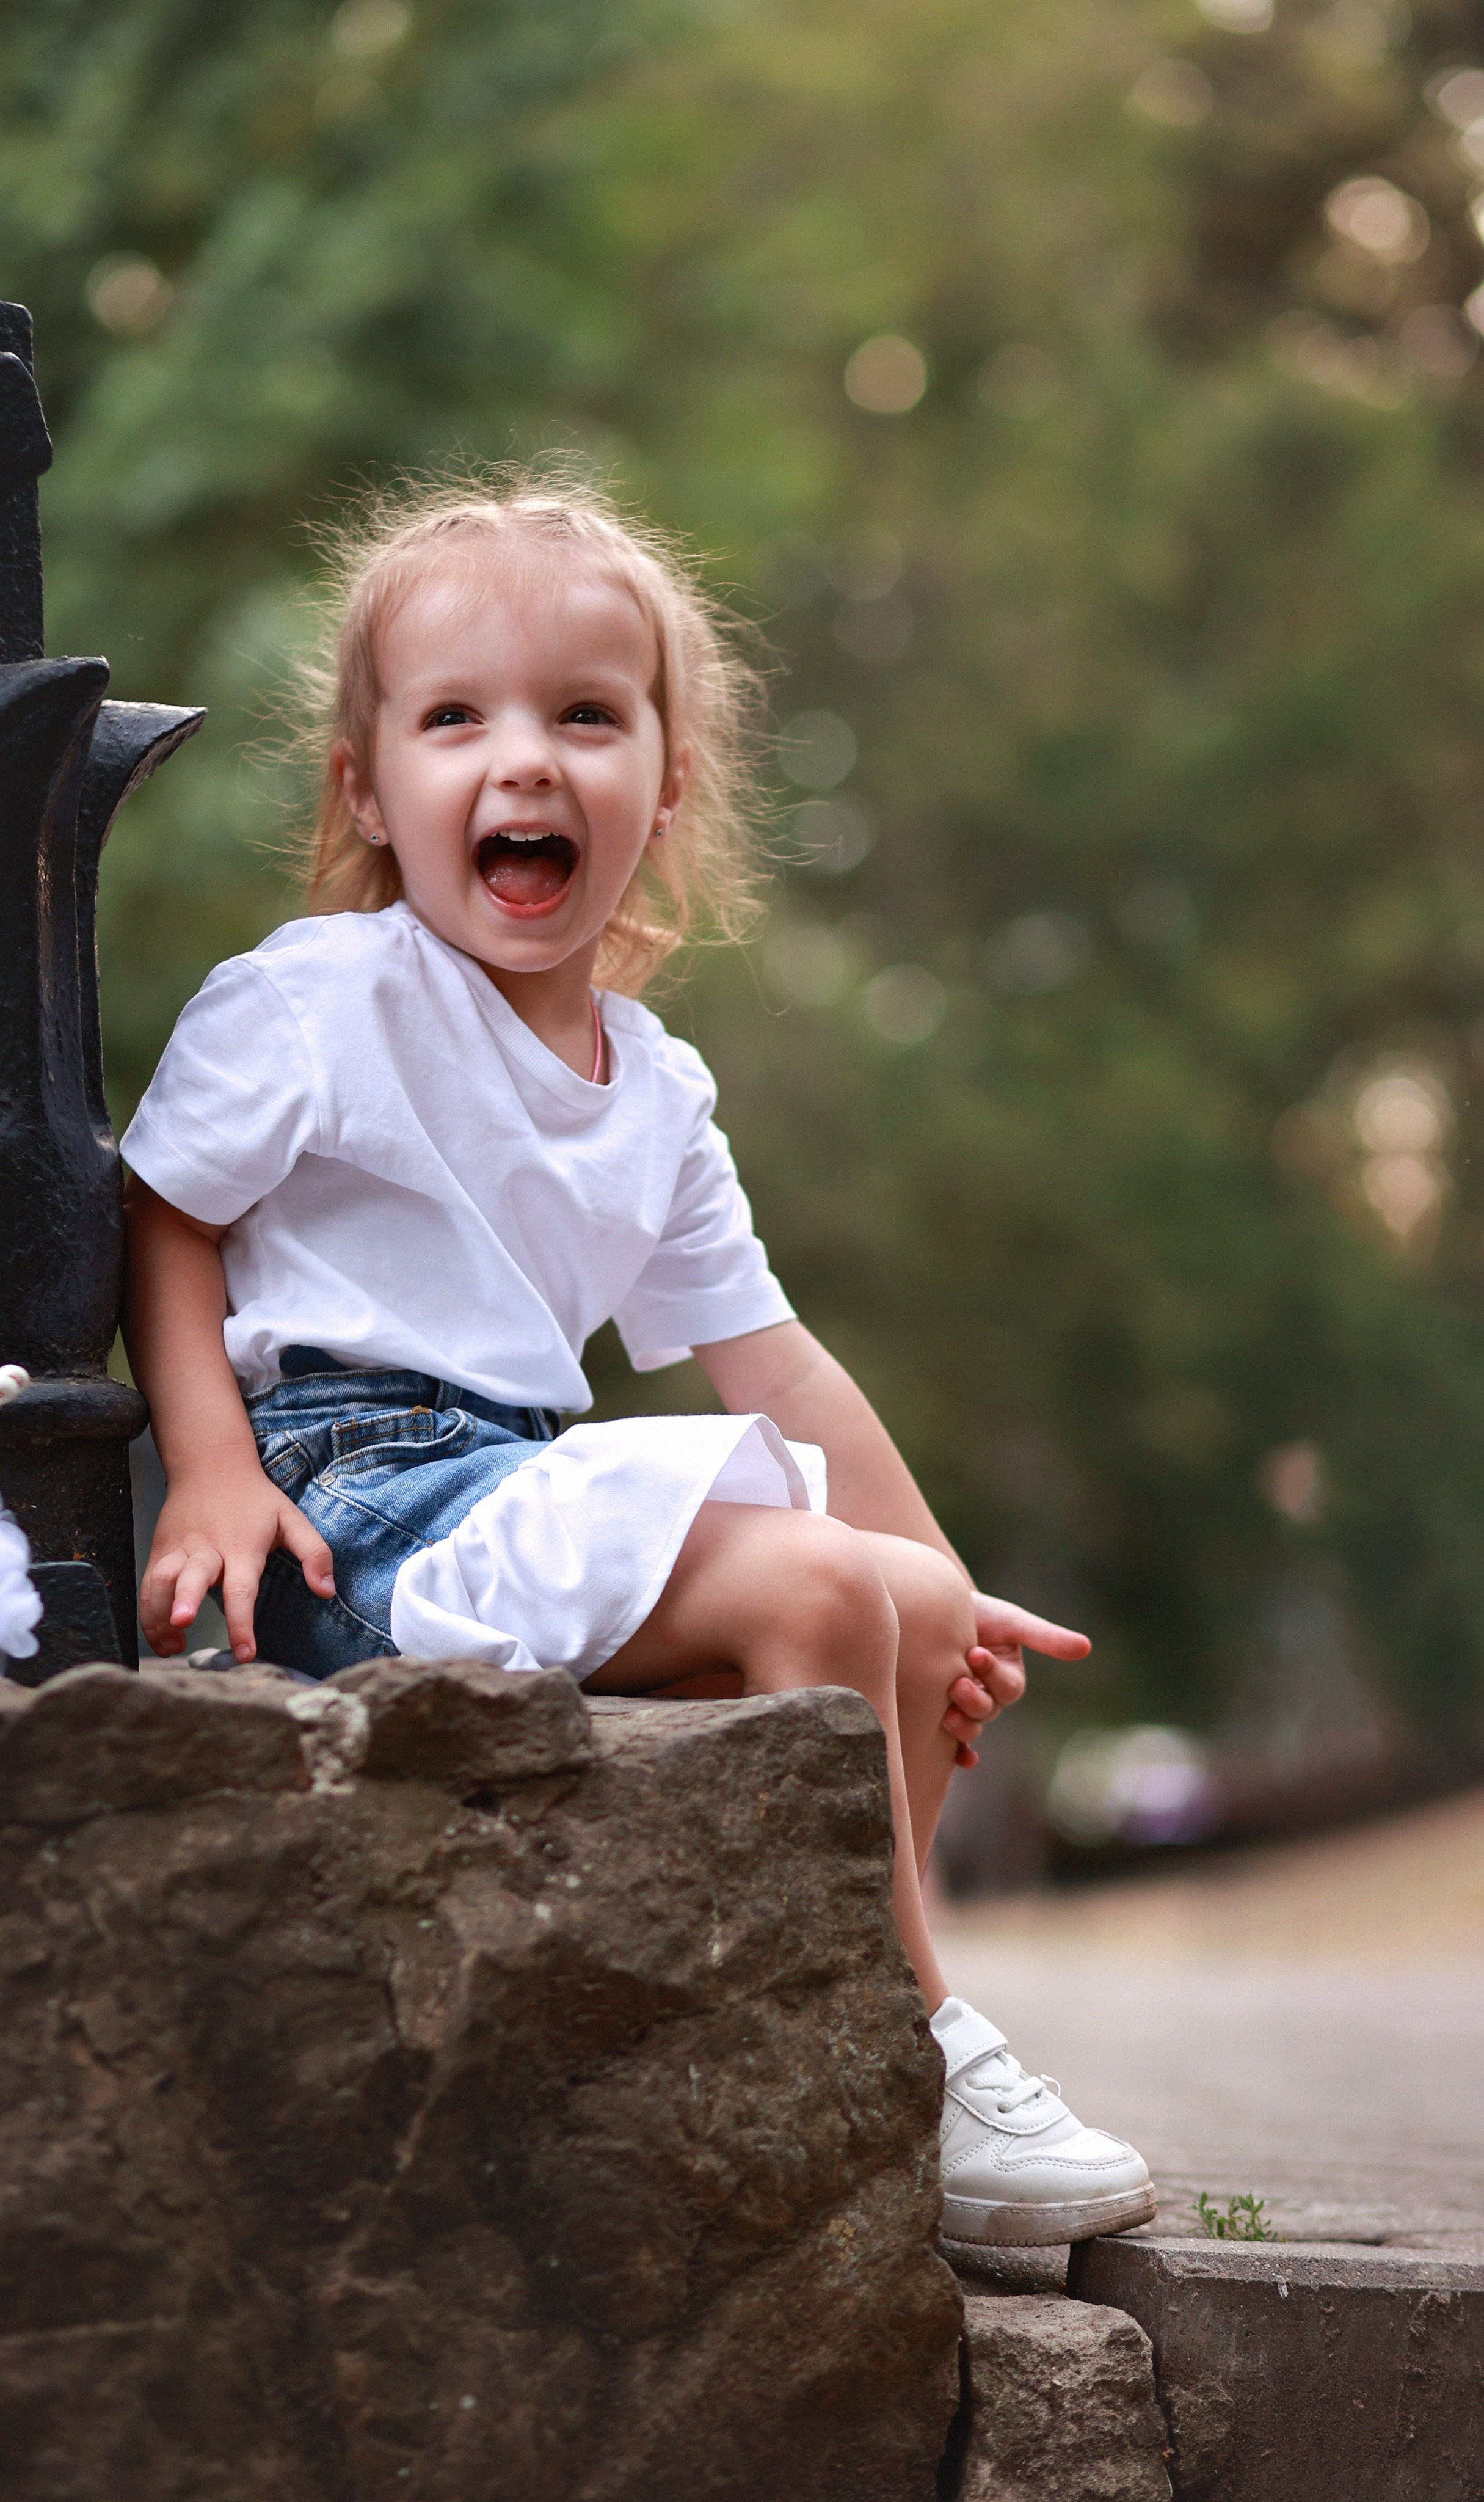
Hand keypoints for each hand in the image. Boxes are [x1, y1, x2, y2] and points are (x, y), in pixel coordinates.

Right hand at [139, 1463, 334, 1664]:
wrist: (210, 1465)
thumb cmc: (255, 1499)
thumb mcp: (292, 1519)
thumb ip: (314, 1554)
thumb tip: (327, 1592)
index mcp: (241, 1546)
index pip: (241, 1589)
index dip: (241, 1622)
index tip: (245, 1653)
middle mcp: (206, 1550)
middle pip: (191, 1578)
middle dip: (184, 1601)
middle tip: (183, 1623)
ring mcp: (178, 1550)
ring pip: (160, 1582)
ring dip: (159, 1615)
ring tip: (170, 1647)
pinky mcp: (159, 1551)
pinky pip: (147, 1585)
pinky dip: (148, 1612)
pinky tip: (161, 1636)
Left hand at [941, 1593, 1090, 1767]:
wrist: (934, 1609)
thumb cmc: (979, 1614)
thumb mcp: (1012, 1622)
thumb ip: (1046, 1637)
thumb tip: (1086, 1648)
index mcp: (1008, 1678)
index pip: (1008, 1687)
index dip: (994, 1674)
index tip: (976, 1653)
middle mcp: (989, 1697)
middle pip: (988, 1712)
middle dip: (974, 1701)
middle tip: (956, 1684)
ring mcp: (963, 1708)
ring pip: (971, 1728)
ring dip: (963, 1726)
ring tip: (946, 1713)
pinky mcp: (938, 1714)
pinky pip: (951, 1744)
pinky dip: (957, 1754)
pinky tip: (961, 1760)